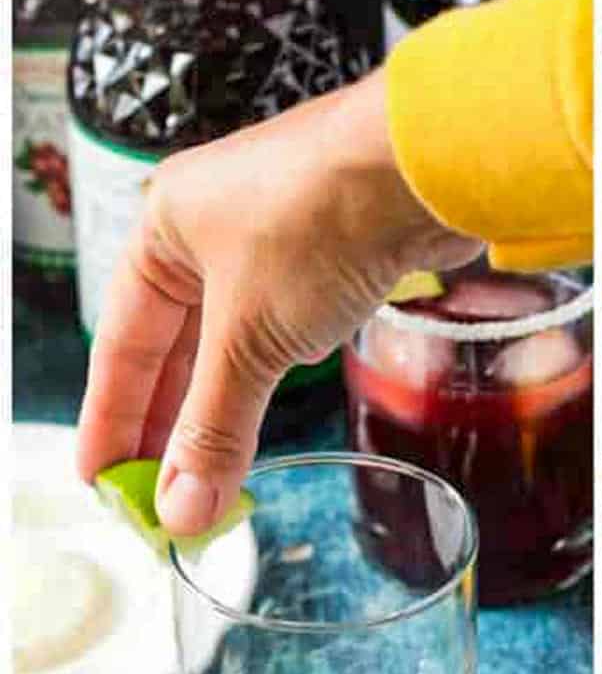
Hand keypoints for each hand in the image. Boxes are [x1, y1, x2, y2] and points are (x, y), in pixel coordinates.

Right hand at [76, 67, 479, 535]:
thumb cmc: (320, 221)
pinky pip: (285, 325)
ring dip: (223, 402)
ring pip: (234, 336)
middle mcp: (214, 225)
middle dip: (167, 419)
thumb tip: (183, 506)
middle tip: (157, 491)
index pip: (122, 343)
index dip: (110, 417)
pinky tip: (266, 401)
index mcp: (165, 228)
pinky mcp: (334, 249)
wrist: (423, 168)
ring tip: (209, 467)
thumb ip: (215, 424)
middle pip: (176, 342)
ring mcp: (278, 235)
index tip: (105, 479)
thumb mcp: (251, 336)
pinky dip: (272, 370)